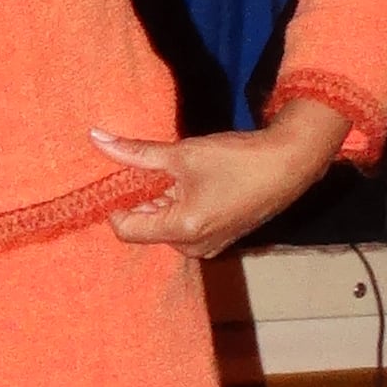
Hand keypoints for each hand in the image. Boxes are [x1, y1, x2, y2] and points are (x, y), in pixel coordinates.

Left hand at [95, 107, 346, 259]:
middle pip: (145, 226)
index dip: (117, 201)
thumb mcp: (182, 153)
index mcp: (182, 231)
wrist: (290, 163)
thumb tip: (97, 139)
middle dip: (141, 197)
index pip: (125, 229)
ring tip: (176, 170)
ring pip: (165, 224)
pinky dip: (179, 204)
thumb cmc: (238, 159)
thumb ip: (136, 152)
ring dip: (161, 198)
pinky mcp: (219, 238)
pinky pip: (184, 226)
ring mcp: (208, 246)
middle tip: (149, 166)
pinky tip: (192, 180)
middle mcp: (193, 247)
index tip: (120, 175)